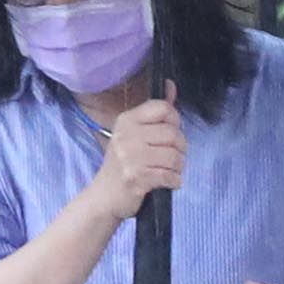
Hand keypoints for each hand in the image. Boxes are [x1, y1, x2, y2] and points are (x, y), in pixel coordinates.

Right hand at [82, 98, 188, 222]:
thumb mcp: (134, 134)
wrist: (103, 197)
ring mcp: (130, 157)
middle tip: (171, 158)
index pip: (163, 108)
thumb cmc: (124, 164)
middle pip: (173, 133)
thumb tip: (171, 85)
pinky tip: (166, 182)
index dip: (175, 121)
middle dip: (180, 149)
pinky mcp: (136, 178)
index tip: (169, 135)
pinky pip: (170, 176)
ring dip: (178, 167)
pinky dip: (174, 181)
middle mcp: (127, 135)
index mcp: (127, 120)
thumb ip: (155, 112)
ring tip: (168, 171)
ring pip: (175, 156)